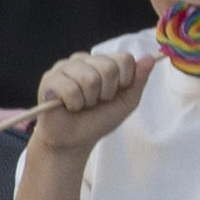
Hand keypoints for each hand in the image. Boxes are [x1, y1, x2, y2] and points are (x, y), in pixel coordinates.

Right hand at [31, 39, 153, 152]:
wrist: (74, 141)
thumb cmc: (99, 120)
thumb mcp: (126, 102)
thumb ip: (139, 80)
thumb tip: (150, 58)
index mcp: (104, 62)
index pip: (125, 58)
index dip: (124, 81)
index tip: (114, 95)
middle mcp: (84, 59)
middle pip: (108, 68)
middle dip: (106, 93)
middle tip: (95, 102)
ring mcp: (65, 66)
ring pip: (90, 79)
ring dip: (89, 100)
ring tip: (82, 105)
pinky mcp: (49, 79)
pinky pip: (70, 89)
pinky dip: (74, 104)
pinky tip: (69, 107)